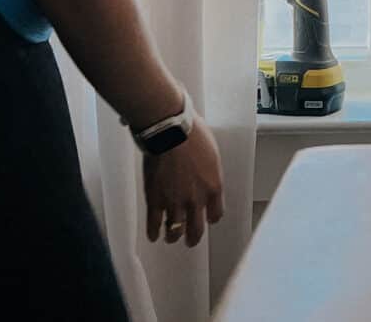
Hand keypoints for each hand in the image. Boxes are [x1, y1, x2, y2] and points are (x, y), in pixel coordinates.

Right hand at [144, 116, 224, 247]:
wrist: (170, 131)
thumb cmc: (192, 134)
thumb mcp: (211, 152)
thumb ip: (209, 171)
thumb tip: (206, 175)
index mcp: (213, 186)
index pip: (216, 214)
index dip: (211, 218)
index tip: (208, 219)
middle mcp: (196, 199)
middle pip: (197, 230)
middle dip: (193, 237)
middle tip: (191, 240)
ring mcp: (174, 202)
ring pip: (175, 232)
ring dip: (173, 237)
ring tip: (171, 238)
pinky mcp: (155, 201)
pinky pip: (154, 225)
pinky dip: (154, 233)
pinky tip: (154, 235)